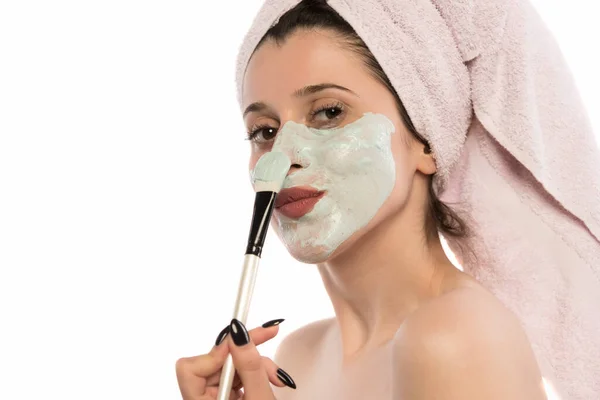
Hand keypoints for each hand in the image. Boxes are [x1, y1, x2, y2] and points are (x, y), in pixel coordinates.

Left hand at [176, 318, 295, 399]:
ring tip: (275, 376)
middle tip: (268, 333)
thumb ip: (250, 367)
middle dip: (245, 354)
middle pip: (213, 361)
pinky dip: (254, 372)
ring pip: (228, 365)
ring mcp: (215, 399)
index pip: (189, 368)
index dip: (215, 353)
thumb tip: (239, 336)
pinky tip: (270, 378)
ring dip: (255, 364)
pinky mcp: (227, 397)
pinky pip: (236, 374)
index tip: (240, 343)